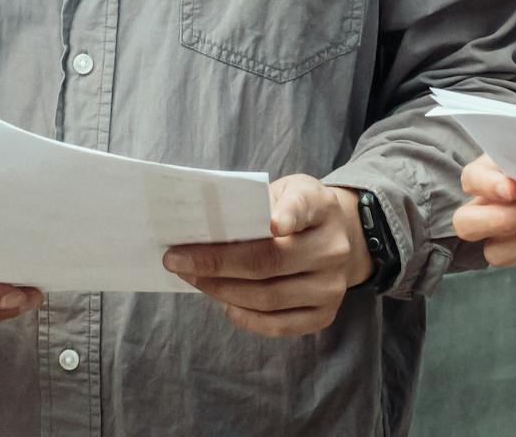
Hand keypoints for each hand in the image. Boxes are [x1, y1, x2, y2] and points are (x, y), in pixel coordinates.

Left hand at [163, 174, 371, 337]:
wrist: (339, 237)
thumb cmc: (297, 210)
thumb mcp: (285, 189)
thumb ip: (255, 201)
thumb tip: (206, 228)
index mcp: (321, 207)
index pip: (304, 207)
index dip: (289, 215)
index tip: (273, 224)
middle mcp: (333, 249)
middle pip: (270, 261)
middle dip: (216, 263)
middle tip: (176, 259)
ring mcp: (331, 286)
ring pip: (269, 297)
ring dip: (222, 291)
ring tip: (191, 279)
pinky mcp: (324, 315)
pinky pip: (280, 325)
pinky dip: (247, 318)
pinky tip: (223, 304)